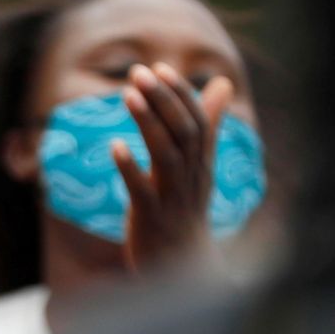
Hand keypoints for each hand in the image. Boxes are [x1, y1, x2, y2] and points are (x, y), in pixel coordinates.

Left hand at [115, 62, 234, 271]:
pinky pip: (140, 190)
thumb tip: (221, 84)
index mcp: (202, 163)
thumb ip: (207, 126)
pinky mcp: (150, 218)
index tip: (160, 67)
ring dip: (147, 123)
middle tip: (139, 71)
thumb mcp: (198, 167)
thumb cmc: (186, 210)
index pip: (197, 121)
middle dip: (162, 99)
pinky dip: (129, 167)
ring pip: (165, 155)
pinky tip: (114, 146)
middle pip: (183, 132)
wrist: (181, 266)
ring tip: (128, 96)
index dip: (180, 94)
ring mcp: (172, 197)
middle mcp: (191, 177)